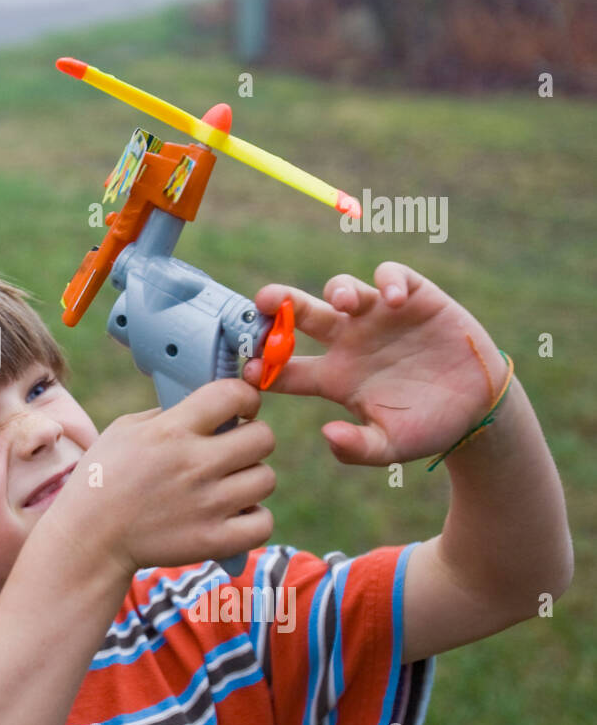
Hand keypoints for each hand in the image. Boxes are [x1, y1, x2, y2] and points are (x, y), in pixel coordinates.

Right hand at [46, 379, 275, 575]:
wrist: (89, 539)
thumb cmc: (101, 480)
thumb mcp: (124, 430)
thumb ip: (167, 414)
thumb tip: (207, 407)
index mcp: (171, 431)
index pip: (233, 394)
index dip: (245, 397)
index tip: (240, 408)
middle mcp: (194, 464)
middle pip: (263, 437)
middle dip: (252, 438)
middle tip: (233, 450)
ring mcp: (208, 504)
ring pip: (266, 479)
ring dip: (250, 479)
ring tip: (227, 485)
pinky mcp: (214, 540)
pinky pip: (263, 522)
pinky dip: (253, 519)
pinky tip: (233, 515)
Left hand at [242, 262, 508, 465]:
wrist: (478, 408)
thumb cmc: (427, 428)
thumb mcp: (392, 447)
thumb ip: (359, 447)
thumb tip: (328, 435)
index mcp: (334, 377)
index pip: (286, 368)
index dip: (263, 367)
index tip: (247, 371)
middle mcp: (348, 342)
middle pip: (303, 315)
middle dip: (280, 303)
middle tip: (265, 299)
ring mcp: (378, 318)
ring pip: (343, 289)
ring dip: (339, 290)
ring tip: (345, 303)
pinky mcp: (414, 299)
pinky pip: (392, 277)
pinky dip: (390, 281)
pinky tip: (396, 301)